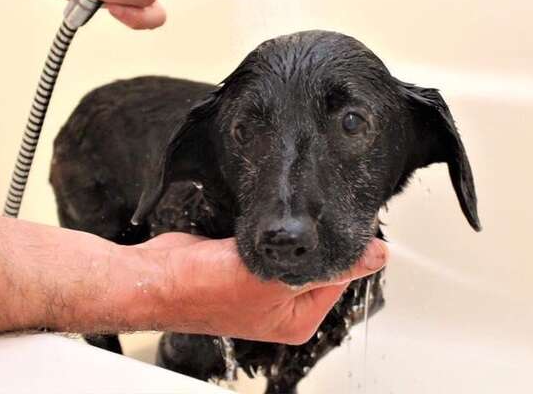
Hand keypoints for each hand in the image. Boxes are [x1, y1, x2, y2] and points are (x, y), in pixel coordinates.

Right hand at [134, 233, 388, 343]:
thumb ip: (329, 267)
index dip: (346, 248)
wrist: (156, 274)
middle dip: (317, 238)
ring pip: (295, 248)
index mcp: (298, 319)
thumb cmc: (204, 289)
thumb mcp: (277, 278)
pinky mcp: (246, 260)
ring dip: (294, 231)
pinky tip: (270, 217)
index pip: (342, 277)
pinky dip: (271, 227)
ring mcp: (263, 281)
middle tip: (314, 213)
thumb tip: (376, 257)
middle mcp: (283, 304)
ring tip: (288, 216)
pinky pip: (272, 239)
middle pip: (320, 261)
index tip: (348, 221)